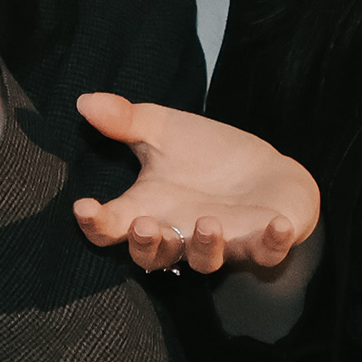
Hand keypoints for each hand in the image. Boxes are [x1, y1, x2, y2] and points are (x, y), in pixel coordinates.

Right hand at [68, 94, 320, 273]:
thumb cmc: (206, 156)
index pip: (111, 228)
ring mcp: (223, 243)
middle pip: (153, 256)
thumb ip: (127, 121)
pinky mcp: (263, 243)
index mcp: (151, 210)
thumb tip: (85, 100)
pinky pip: (267, 254)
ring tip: (208, 222)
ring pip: (206, 261)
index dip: (95, 223)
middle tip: (144, 226)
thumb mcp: (165, 131)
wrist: (264, 173)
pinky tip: (278, 225)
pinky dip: (272, 242)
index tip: (84, 206)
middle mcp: (181, 235)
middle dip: (148, 244)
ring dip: (206, 246)